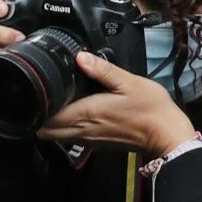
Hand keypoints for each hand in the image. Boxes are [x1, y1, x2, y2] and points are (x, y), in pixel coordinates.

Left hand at [33, 49, 197, 154]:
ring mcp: (89, 140)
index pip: (47, 118)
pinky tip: (73, 111)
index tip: (35, 91)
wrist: (167, 135)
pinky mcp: (97, 143)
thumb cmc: (151, 109)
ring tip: (54, 101)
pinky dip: (64, 127)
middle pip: (46, 130)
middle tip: (40, 95)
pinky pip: (71, 137)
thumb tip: (80, 57)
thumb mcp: (129, 82)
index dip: (37, 105)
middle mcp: (83, 131)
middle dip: (38, 115)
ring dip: (51, 122)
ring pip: (57, 136)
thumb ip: (103, 70)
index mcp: (87, 114)